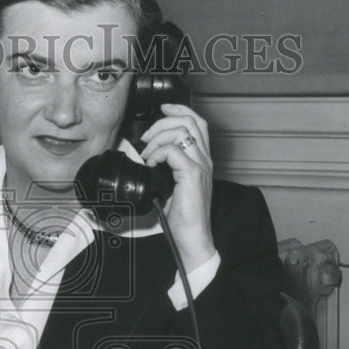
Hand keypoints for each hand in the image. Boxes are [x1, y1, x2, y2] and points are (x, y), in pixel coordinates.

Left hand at [139, 103, 215, 270]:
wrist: (192, 238)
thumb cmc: (183, 219)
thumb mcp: (172, 188)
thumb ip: (165, 170)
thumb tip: (144, 158)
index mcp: (202, 160)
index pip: (197, 123)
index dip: (179, 110)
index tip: (163, 109)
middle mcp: (205, 160)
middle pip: (190, 121)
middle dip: (163, 122)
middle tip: (146, 137)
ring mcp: (201, 166)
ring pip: (181, 131)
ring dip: (157, 138)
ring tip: (147, 154)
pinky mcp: (192, 175)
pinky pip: (172, 151)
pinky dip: (156, 153)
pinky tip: (150, 165)